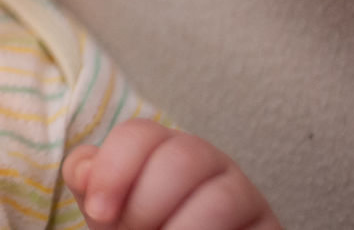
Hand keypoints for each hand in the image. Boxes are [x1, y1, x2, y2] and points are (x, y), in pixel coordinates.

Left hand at [62, 119, 279, 228]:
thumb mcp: (108, 211)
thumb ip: (90, 183)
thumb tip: (84, 171)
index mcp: (161, 148)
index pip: (140, 134)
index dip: (114, 169)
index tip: (98, 211)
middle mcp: (206, 162)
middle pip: (181, 158)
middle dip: (146, 205)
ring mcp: (243, 193)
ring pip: (220, 197)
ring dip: (181, 229)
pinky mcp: (269, 226)